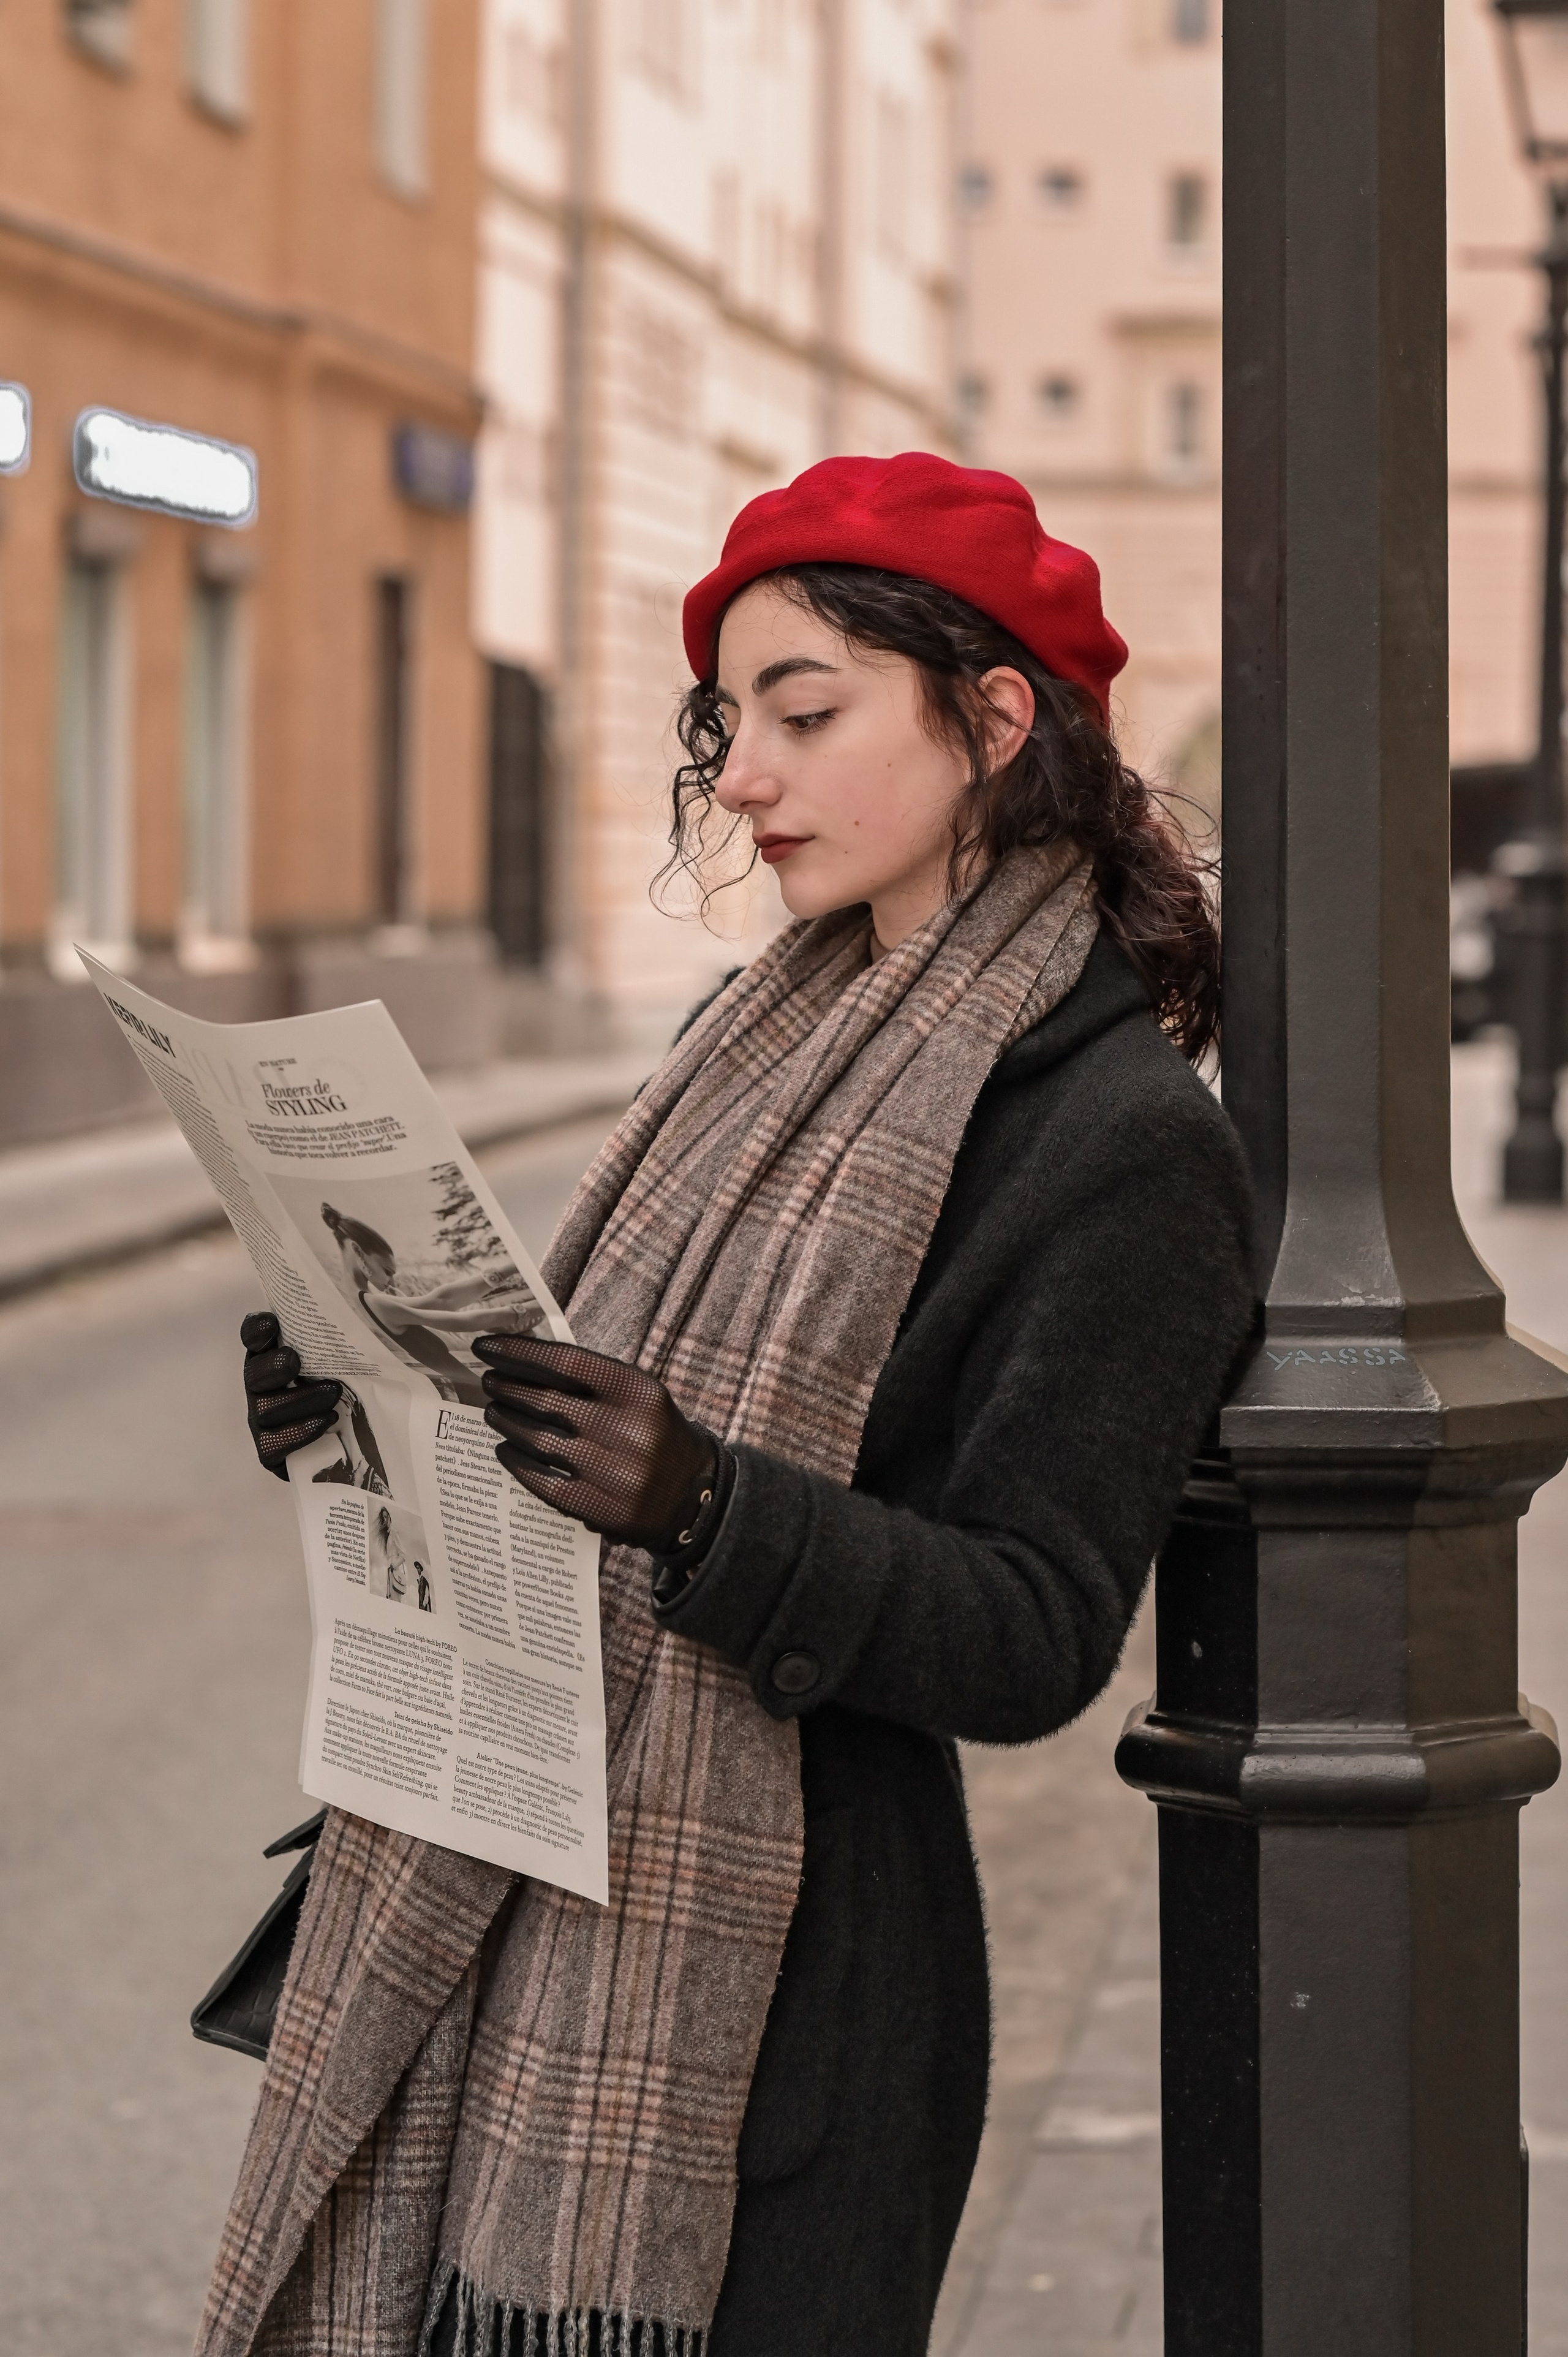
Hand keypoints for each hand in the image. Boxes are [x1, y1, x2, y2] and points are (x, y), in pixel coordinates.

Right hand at [241, 1311, 341, 1479]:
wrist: (347, 1445)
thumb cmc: (348, 1389)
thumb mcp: (348, 1360)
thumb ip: (348, 1337)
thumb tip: (381, 1305)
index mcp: (274, 1356)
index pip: (254, 1336)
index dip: (257, 1329)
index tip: (271, 1322)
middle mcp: (262, 1387)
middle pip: (254, 1373)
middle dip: (272, 1366)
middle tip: (294, 1361)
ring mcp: (262, 1420)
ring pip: (265, 1409)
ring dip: (298, 1399)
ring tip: (333, 1392)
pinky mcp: (270, 1451)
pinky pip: (274, 1444)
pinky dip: (300, 1431)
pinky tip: (327, 1421)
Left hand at [475, 1334, 719, 1550]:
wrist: (695, 1494)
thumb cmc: (655, 1433)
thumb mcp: (638, 1395)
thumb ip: (591, 1379)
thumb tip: (526, 1361)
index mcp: (639, 1392)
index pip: (567, 1362)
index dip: (520, 1353)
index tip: (488, 1347)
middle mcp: (629, 1430)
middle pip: (549, 1402)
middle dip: (509, 1388)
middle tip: (488, 1382)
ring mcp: (615, 1473)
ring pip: (541, 1441)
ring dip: (508, 1423)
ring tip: (492, 1411)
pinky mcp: (602, 1509)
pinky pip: (545, 1481)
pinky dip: (518, 1463)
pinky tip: (505, 1450)